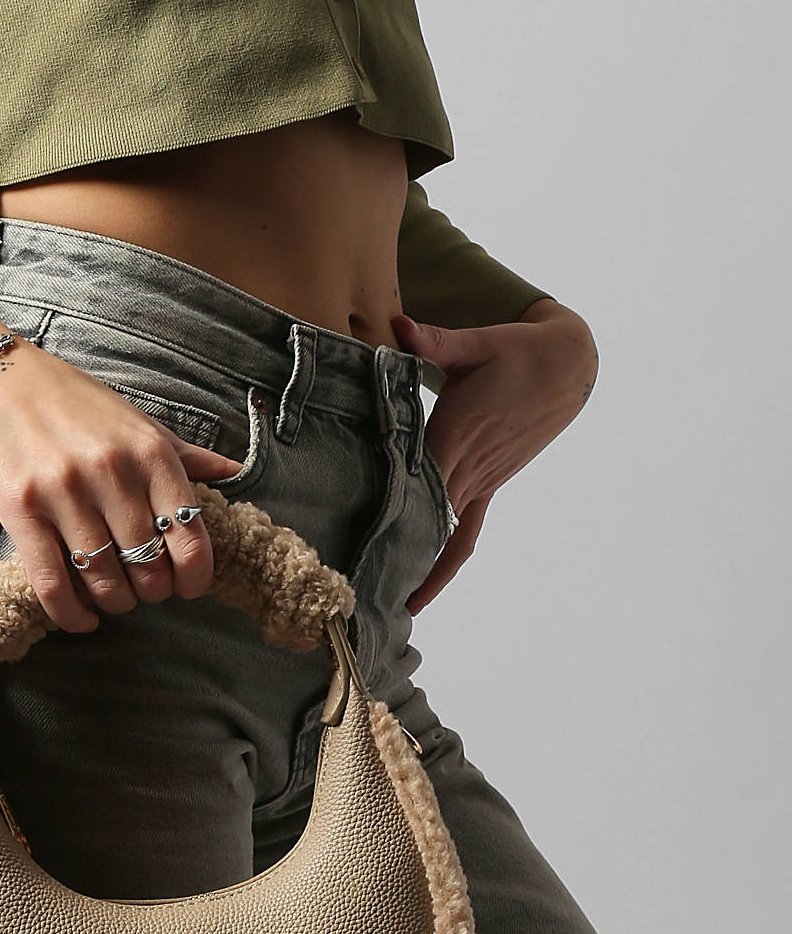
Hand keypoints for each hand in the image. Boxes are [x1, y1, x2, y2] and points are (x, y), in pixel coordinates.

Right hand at [0, 305, 245, 632]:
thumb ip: (183, 454)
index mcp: (149, 452)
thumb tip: (234, 472)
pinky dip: (71, 613)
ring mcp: (64, 492)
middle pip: (148, 567)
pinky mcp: (20, 509)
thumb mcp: (137, 420)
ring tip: (112, 598)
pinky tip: (81, 618)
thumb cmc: (73, 402)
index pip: (190, 536)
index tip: (188, 586)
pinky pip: (52, 582)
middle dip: (151, 591)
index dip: (195, 576)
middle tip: (143, 588)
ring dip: (113, 602)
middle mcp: (112, 472)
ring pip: (102, 580)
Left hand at [391, 297, 597, 613]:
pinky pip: (468, 532)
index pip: (419, 483)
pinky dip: (447, 560)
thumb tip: (400, 325)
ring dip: (425, 572)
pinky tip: (426, 586)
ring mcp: (483, 479)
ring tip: (395, 608)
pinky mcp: (491, 482)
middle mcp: (469, 465)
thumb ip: (436, 340)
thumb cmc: (514, 350)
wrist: (568, 365)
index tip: (365, 545)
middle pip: (430, 523)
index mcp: (457, 433)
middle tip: (365, 594)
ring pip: (450, 537)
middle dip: (401, 558)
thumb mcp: (476, 342)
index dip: (393, 514)